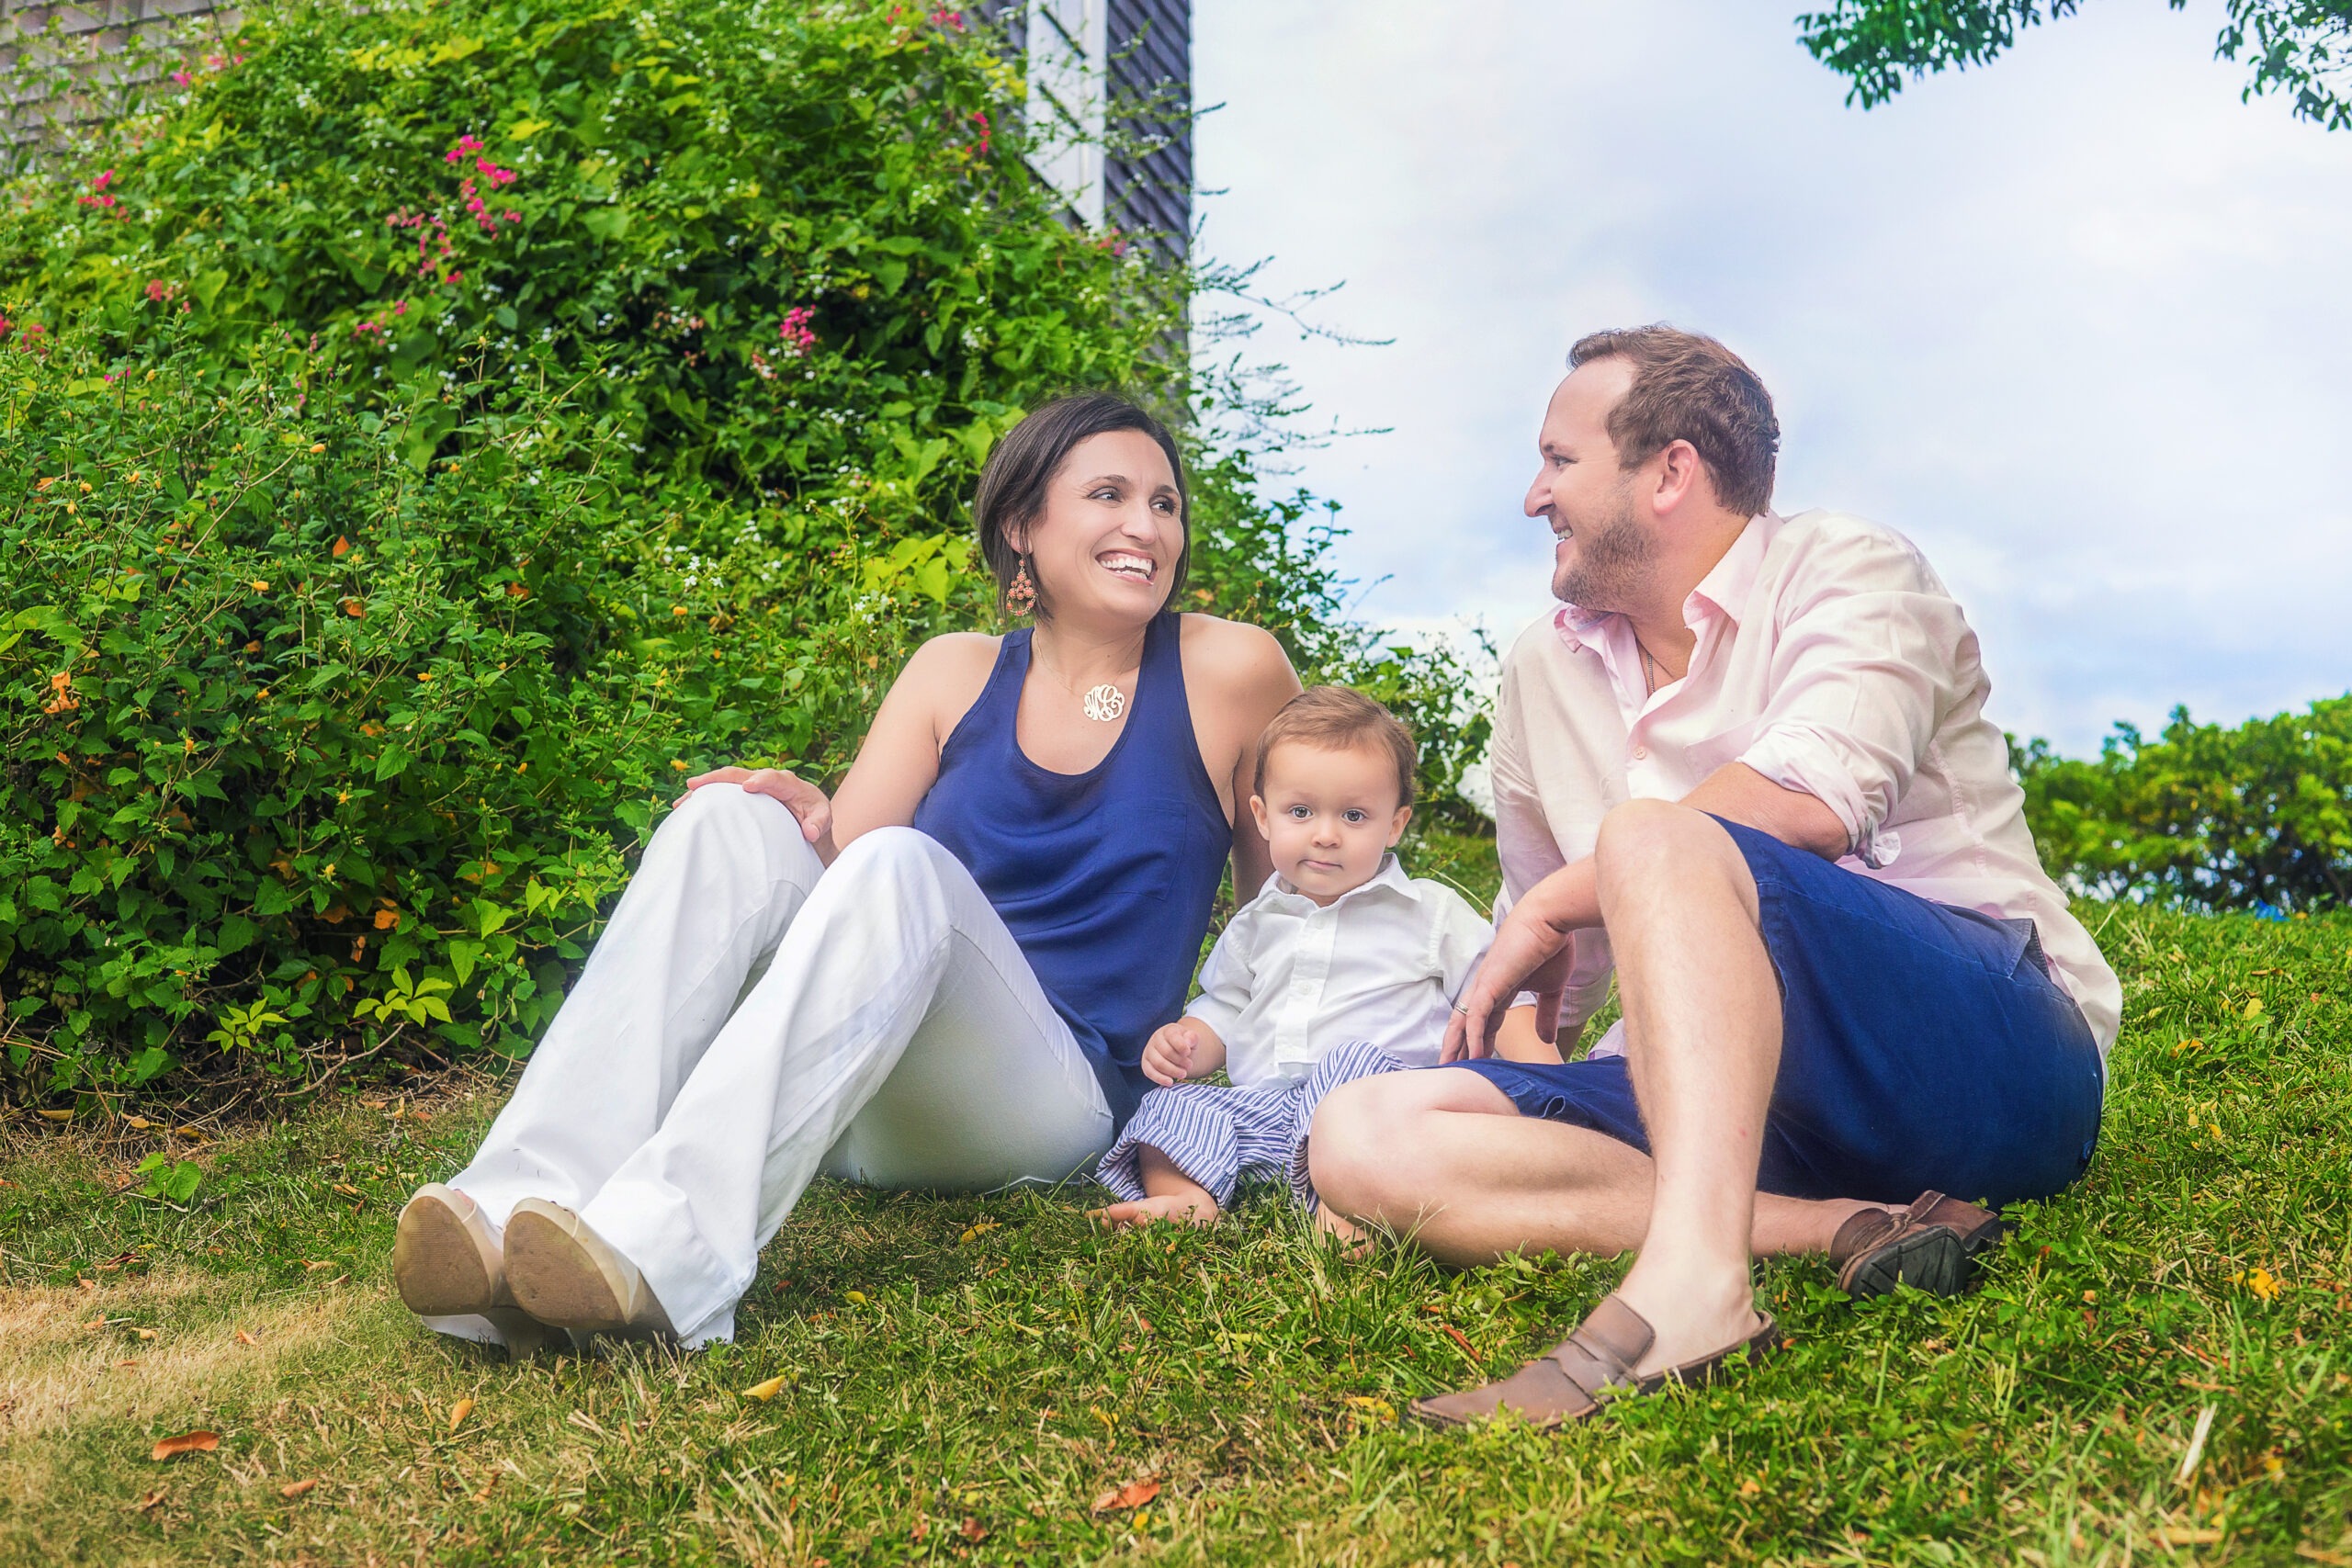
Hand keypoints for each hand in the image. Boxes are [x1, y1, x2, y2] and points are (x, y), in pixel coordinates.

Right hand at [676, 765, 832, 846]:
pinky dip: (705, 798)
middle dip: (718, 778)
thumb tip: (809, 831)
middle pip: (740, 773)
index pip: (774, 778)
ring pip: (725, 782)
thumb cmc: (816, 818)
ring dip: (703, 788)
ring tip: (682, 799)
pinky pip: (722, 793)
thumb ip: (819, 823)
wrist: (809, 819)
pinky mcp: (743, 796)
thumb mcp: (823, 820)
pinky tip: (686, 807)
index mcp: (789, 784)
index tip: (747, 787)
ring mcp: (753, 786)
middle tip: (695, 784)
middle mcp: (767, 780)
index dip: (761, 780)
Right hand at [1140, 1020, 1204, 1086]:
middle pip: (1166, 1052)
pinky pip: (1149, 1072)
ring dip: (1172, 1071)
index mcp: (1168, 1031)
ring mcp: (1149, 1051)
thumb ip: (1192, 1038)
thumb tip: (1188, 1042)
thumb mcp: (1191, 1038)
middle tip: (1190, 1065)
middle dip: (1180, 1061)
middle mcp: (1156, 1039)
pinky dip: (1160, 1078)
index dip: (1181, 1046)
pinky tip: (1170, 1082)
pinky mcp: (1145, 1063)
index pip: (1172, 1037)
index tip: (1188, 1052)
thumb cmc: (1184, 1043)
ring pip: (1158, 1063)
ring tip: (1183, 1074)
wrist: (1175, 1049)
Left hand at [1441, 908, 1575, 1063]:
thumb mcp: (1551, 989)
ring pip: (1463, 1021)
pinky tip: (1474, 1055)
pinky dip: (1474, 1036)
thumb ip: (1545, 1014)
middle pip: (1465, 1024)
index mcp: (1499, 989)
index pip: (1483, 1022)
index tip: (1474, 1064)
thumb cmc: (1552, 946)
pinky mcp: (1491, 982)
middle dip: (1457, 1048)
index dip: (1478, 1044)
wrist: (1552, 918)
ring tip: (1449, 1069)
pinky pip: (1478, 1015)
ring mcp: (1485, 984)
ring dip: (1456, 1046)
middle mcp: (1486, 987)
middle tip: (1449, 1071)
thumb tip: (1546, 1038)